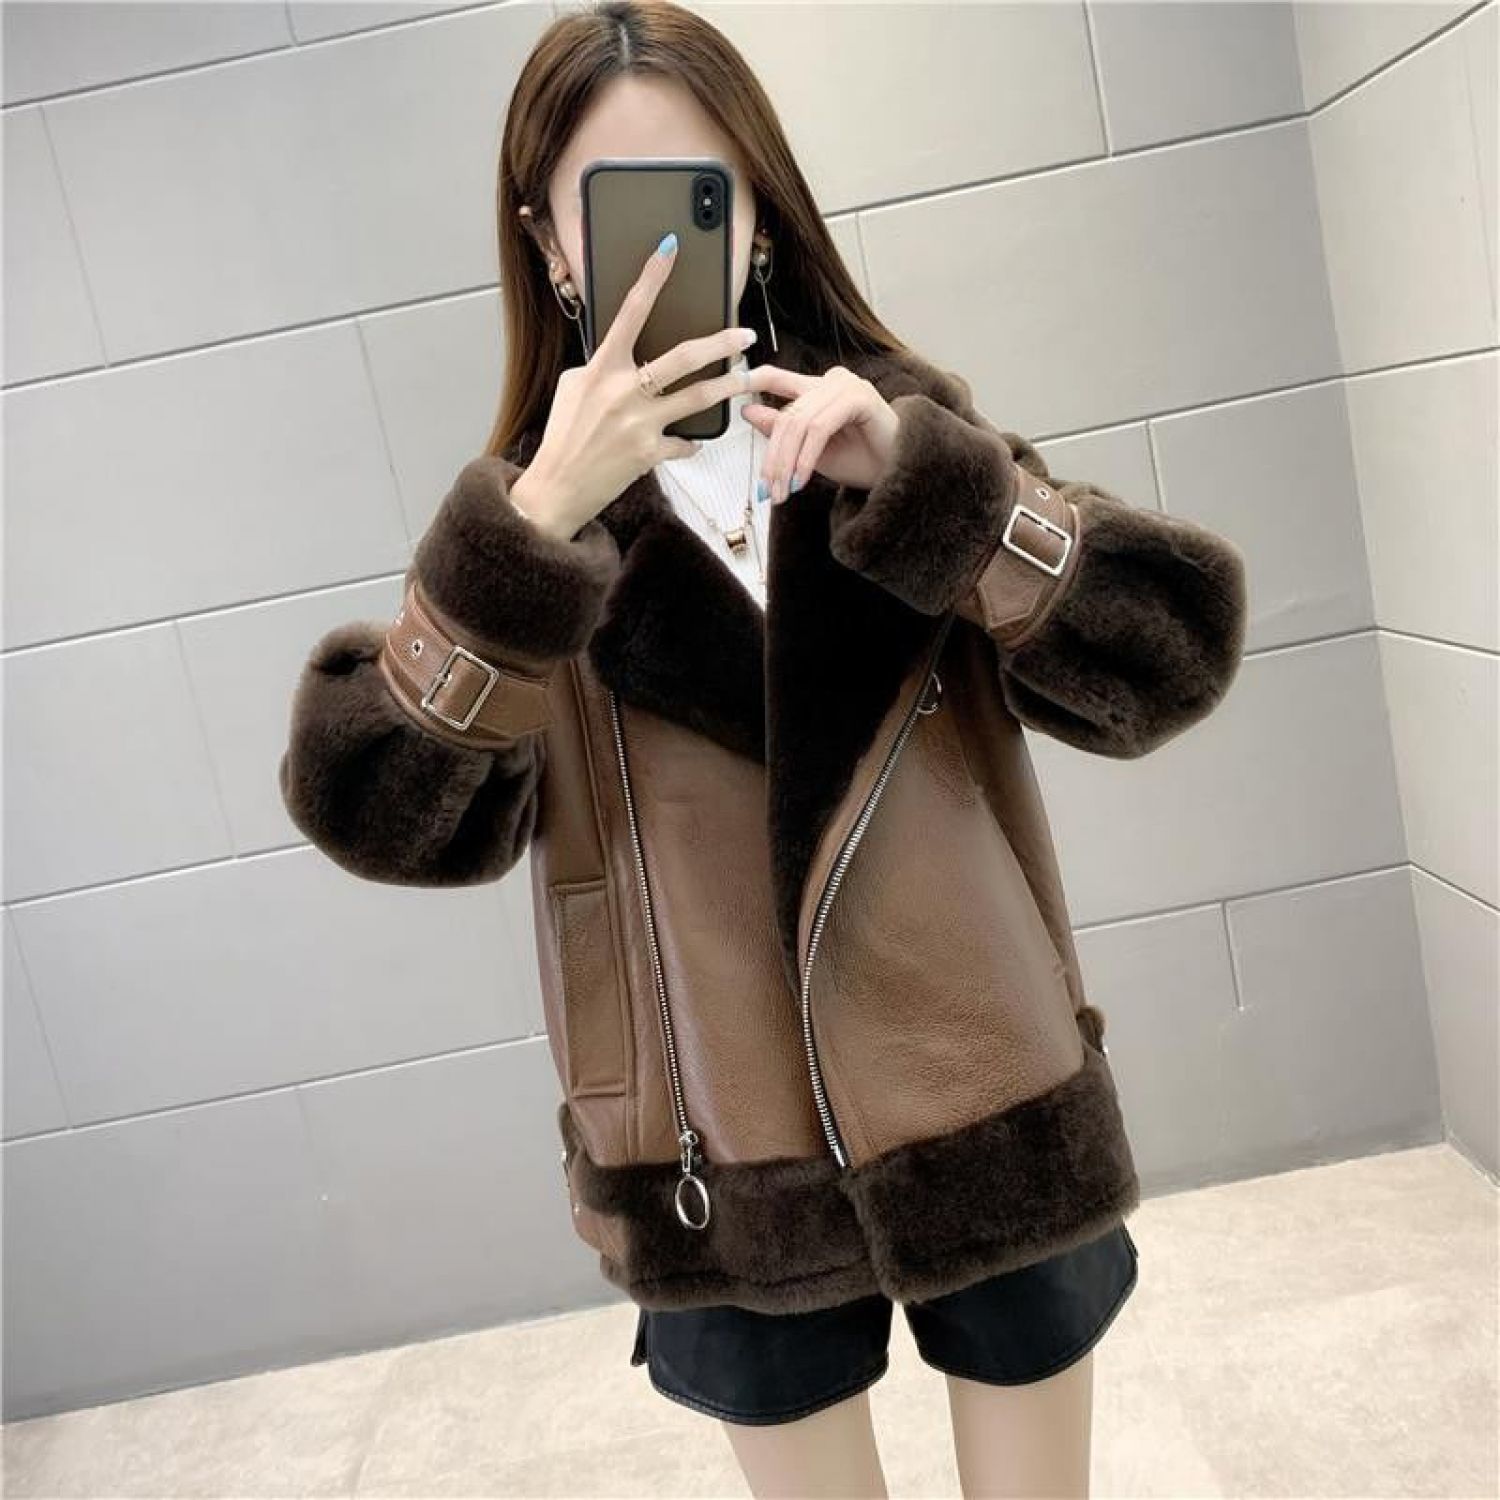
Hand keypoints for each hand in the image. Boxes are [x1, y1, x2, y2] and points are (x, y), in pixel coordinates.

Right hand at [523, 234, 758, 531]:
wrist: (557, 487)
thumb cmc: (564, 435)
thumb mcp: (574, 388)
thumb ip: (603, 367)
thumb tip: (626, 353)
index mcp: (601, 368)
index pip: (630, 311)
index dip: (651, 276)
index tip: (670, 247)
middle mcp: (623, 391)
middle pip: (684, 357)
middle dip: (721, 343)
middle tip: (745, 335)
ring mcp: (639, 423)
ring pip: (699, 397)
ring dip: (730, 385)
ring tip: (749, 378)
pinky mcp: (650, 453)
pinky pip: (684, 443)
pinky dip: (691, 442)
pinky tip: (692, 442)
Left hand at [738, 364, 899, 504]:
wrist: (901, 474)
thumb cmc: (863, 461)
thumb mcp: (810, 452)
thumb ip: (782, 431)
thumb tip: (748, 412)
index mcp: (818, 389)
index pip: (776, 379)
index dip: (751, 380)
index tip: (730, 387)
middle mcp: (831, 381)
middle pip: (786, 415)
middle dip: (772, 456)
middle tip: (766, 488)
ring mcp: (847, 386)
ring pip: (799, 422)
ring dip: (787, 462)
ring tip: (783, 491)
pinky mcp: (859, 398)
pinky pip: (819, 428)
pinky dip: (806, 457)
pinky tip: (800, 479)